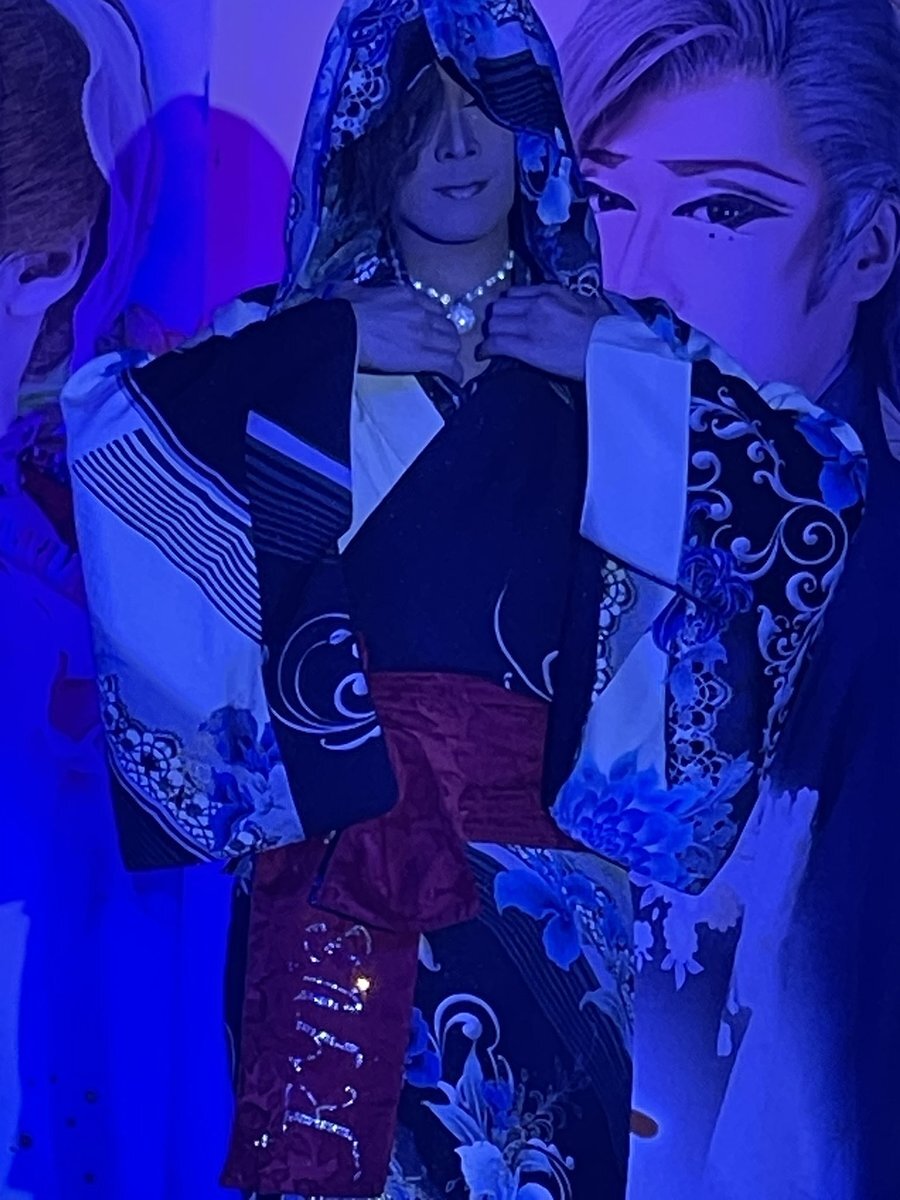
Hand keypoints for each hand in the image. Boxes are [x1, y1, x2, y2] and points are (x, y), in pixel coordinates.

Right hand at [327, 283, 462, 383]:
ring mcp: (424, 333)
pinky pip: (448, 364)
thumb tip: (346, 290)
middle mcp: (420, 312)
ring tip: (447, 366)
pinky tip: (454, 378)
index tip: (432, 330)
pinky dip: (454, 372)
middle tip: (440, 350)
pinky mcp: (422, 355)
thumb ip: (356, 291)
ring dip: (451, 355)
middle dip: (447, 339)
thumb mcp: (350, 291)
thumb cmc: (343, 312)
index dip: (435, 321)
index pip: (433, 308)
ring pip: (452, 345)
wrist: (344, 329)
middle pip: (447, 326)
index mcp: (406, 295)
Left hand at [477, 285, 611, 380]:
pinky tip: (483, 355)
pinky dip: (485, 349)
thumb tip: (565, 304)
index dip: (508, 307)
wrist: (609, 349)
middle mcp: (537, 303)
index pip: (515, 293)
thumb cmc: (606, 330)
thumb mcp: (588, 304)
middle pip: (499, 307)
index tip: (509, 316)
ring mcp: (531, 324)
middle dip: (496, 319)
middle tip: (499, 331)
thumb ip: (569, 300)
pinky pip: (496, 343)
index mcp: (551, 291)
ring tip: (492, 344)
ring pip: (494, 323)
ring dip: (491, 334)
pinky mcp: (527, 347)